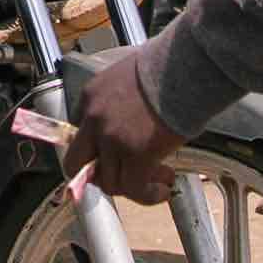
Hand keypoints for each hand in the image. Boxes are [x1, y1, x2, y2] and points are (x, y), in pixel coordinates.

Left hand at [72, 49, 180, 201]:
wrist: (186, 67)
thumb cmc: (169, 67)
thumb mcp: (130, 75)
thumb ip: (121, 99)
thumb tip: (134, 120)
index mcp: (91, 96)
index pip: (80, 132)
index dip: (98, 147)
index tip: (115, 154)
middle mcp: (95, 119)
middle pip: (76, 162)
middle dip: (98, 175)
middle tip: (121, 178)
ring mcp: (112, 139)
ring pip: (109, 181)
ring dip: (132, 187)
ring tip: (156, 182)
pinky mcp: (136, 154)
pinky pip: (135, 188)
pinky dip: (147, 196)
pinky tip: (162, 190)